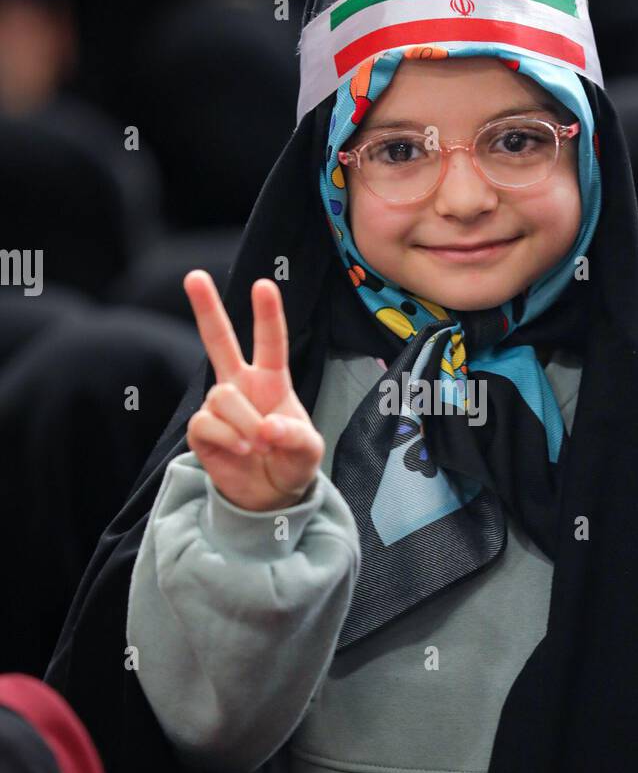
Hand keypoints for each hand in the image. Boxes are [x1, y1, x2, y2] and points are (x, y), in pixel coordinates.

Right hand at [183, 270, 323, 511]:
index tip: (263, 285)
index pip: (270, 343)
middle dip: (206, 308)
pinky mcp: (201, 430)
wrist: (269, 497)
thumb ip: (295, 437)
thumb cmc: (291, 463)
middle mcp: (241, 385)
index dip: (267, 315)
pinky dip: (227, 438)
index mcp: (272, 382)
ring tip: (258, 445)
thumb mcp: (308, 452)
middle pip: (219, 341)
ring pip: (221, 396)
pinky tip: (241, 450)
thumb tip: (266, 428)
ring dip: (243, 422)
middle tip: (194, 276)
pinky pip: (206, 422)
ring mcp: (218, 406)